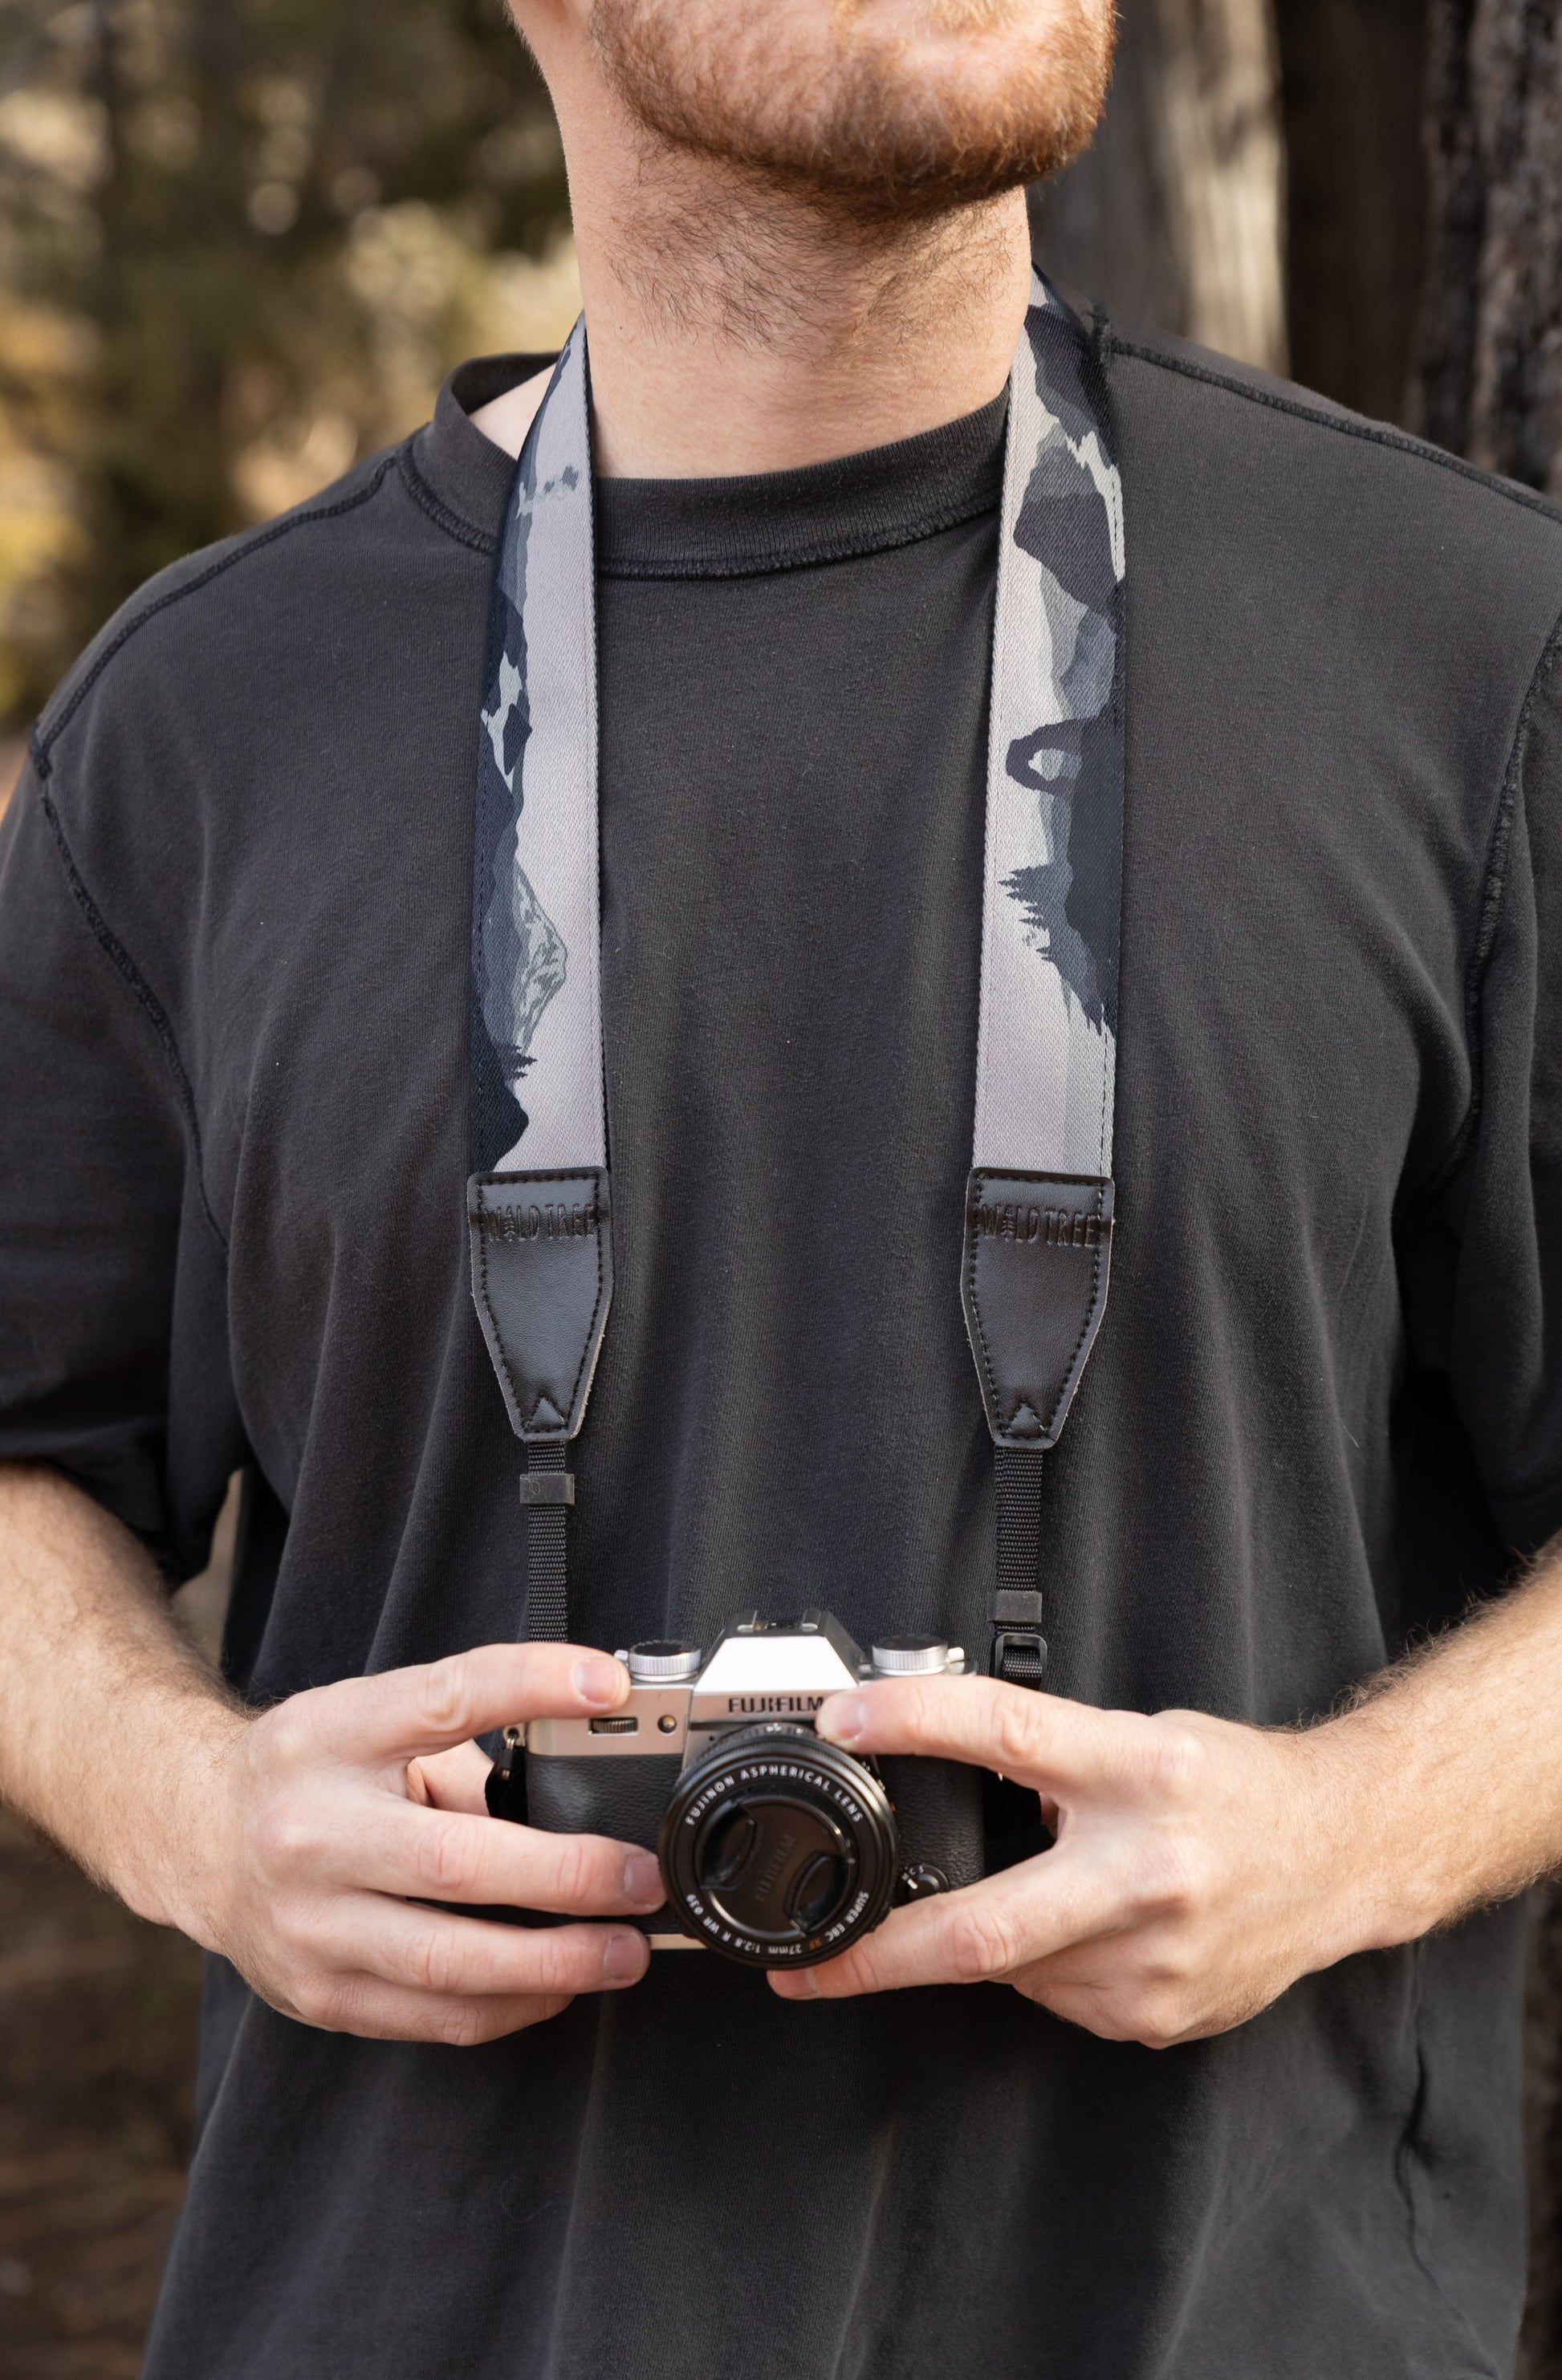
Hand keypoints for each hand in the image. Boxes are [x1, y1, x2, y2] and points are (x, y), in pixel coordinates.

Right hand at [162, 1643, 663, 2046]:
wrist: (197, 1835)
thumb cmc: (309, 1770)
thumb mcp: (370, 1721)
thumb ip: (461, 1741)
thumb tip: (583, 1771)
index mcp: (333, 1735)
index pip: (444, 1698)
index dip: (533, 1686)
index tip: (608, 1687)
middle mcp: (311, 1830)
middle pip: (455, 1861)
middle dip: (568, 1876)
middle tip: (641, 1879)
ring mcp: (307, 1922)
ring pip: (448, 1962)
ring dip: (554, 1964)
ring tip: (623, 1952)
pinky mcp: (317, 1991)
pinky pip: (432, 2015)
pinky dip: (510, 2005)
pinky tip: (559, 1985)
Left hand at [768, 1676, 1383, 2044]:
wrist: (1344, 1855)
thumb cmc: (1236, 1786)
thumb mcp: (1141, 1737)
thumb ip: (1049, 1758)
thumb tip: (938, 1761)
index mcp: (1140, 1771)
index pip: (1009, 1733)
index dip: (917, 1722)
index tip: (847, 1719)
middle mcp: (1147, 1870)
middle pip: (985, 1928)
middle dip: (878, 1958)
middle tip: (803, 1969)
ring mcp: (1155, 1958)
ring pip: (1013, 1968)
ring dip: (987, 1942)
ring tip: (1038, 1896)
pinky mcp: (1158, 2015)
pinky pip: (1058, 1997)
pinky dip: (1045, 1966)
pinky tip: (1089, 1930)